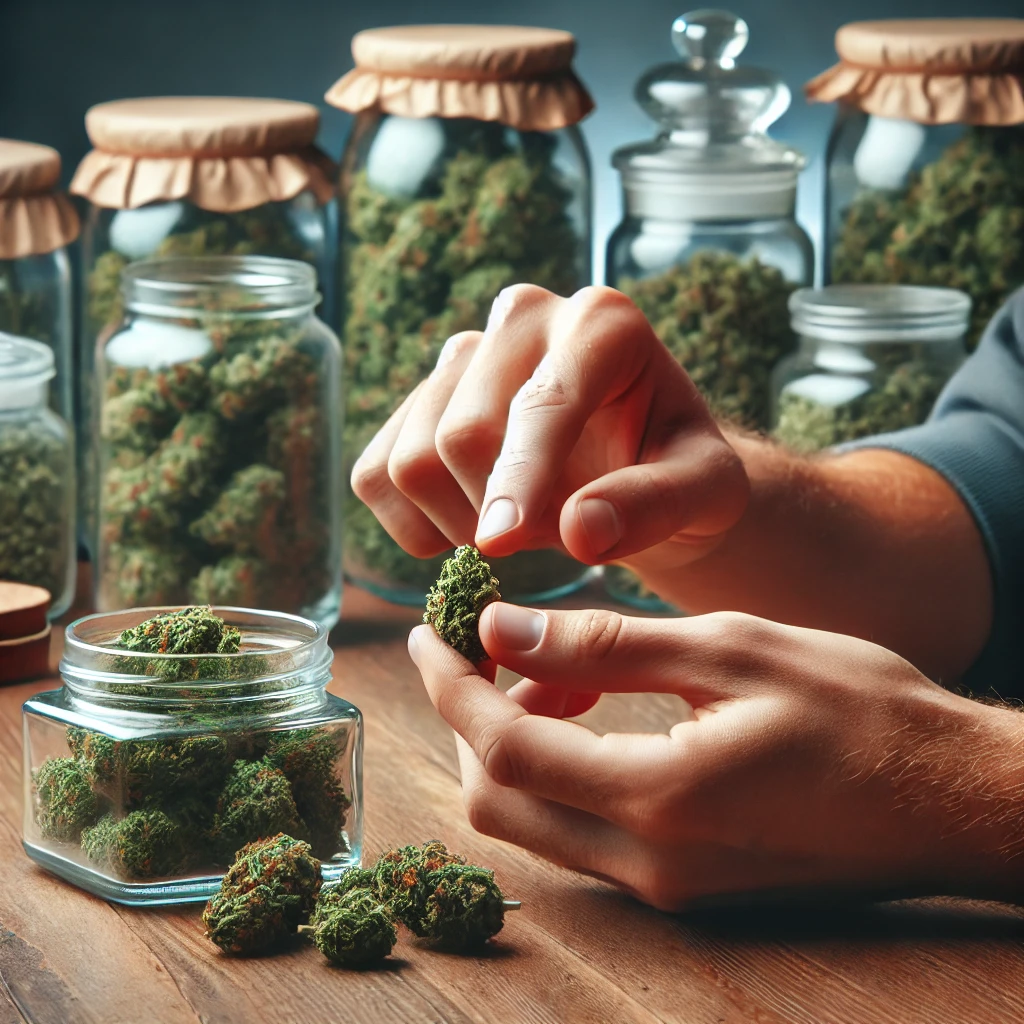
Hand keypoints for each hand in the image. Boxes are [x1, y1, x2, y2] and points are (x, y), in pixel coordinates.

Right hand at [352, 285, 748, 568]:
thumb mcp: (708, 492)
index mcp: (602, 323)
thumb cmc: (678, 472)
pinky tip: (469, 527)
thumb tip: (581, 530)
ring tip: (520, 530)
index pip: (542, 403)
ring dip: (459, 524)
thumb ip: (659, 505)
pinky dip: (412, 526)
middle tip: (548, 540)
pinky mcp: (416, 400)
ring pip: (408, 460)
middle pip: (460, 433)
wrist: (636, 464)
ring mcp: (459, 355)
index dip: (520, 479)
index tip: (503, 543)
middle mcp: (521, 318)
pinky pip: (374, 476)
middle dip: (498, 513)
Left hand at [408, 605, 1021, 909]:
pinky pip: (582, 832)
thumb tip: (503, 631)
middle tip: (481, 646)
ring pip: (534, 821)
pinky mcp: (681, 886)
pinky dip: (558, 771)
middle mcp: (649, 866)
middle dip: (469, 719)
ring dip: (512, 743)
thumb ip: (606, 645)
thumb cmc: (862, 710)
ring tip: (545, 668)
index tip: (427, 633)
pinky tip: (587, 712)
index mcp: (658, 800)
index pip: (502, 750)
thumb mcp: (731, 649)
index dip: (451, 688)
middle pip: (498, 802)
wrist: (952, 797)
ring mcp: (665, 888)